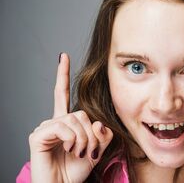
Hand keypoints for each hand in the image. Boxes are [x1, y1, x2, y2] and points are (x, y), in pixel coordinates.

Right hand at [28, 53, 113, 182]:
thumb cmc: (77, 169)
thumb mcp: (97, 149)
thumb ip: (103, 134)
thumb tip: (98, 122)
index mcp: (67, 122)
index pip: (63, 94)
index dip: (62, 75)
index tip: (63, 56)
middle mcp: (54, 121)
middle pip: (81, 113)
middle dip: (90, 133)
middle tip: (88, 151)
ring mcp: (45, 128)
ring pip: (74, 120)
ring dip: (82, 139)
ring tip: (78, 152)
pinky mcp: (37, 136)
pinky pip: (61, 127)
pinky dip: (71, 139)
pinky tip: (67, 149)